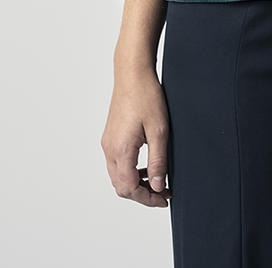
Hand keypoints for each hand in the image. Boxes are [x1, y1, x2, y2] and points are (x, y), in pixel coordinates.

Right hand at [101, 68, 171, 206]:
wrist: (132, 73)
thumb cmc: (146, 96)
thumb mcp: (159, 130)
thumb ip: (158, 161)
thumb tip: (157, 186)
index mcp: (121, 150)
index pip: (129, 188)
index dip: (147, 198)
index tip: (163, 199)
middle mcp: (110, 149)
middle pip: (121, 186)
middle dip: (142, 194)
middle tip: (162, 192)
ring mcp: (108, 142)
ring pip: (118, 176)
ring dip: (136, 182)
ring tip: (157, 180)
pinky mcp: (110, 136)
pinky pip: (117, 163)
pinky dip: (130, 170)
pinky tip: (146, 164)